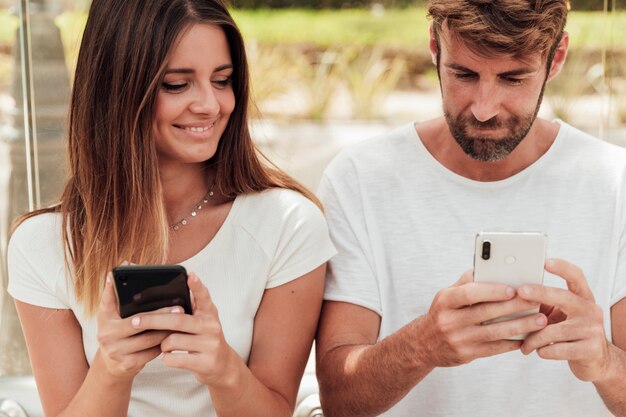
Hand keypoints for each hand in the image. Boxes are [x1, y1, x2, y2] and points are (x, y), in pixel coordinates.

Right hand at [97, 273, 173, 378]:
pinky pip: (152, 352)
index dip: (115, 287)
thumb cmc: (119, 332)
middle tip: (179, 308)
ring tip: (181, 321)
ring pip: (149, 338)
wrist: (112, 365)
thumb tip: (126, 263)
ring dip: (167, 329)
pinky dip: (164, 343)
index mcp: (103, 319)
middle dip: (161, 314)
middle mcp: (106, 335)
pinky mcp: (128, 364)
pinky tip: (175, 336)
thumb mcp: (113, 314)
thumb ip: (118, 294)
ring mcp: (116, 351)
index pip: (109, 300)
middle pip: (138, 321)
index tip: (126, 272)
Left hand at [131, 273, 236, 386]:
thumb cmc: (204, 339)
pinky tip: (169, 356)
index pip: (204, 296)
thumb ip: (189, 309)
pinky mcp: (205, 362)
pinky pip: (174, 358)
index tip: (189, 275)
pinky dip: (166, 357)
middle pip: (178, 320)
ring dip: (162, 344)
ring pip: (173, 340)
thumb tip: (162, 299)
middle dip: (153, 320)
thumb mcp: (202, 321)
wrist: (222, 366)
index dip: (197, 286)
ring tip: (164, 345)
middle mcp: (212, 326)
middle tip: (135, 321)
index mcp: (210, 313)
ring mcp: (210, 344)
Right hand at [420, 270, 547, 366]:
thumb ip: (467, 282)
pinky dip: (512, 342)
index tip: (514, 288)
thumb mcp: (447, 295)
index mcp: (445, 300)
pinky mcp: (466, 354)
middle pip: (485, 312)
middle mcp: (449, 320)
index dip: (492, 291)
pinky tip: (527, 337)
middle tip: (536, 301)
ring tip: (540, 320)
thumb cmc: (442, 313)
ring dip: (519, 326)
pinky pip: (493, 348)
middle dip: (514, 307)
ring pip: (493, 332)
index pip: (469, 293)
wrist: (423, 344)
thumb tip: (490, 267)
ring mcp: (458, 339)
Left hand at [518, 258, 609, 381]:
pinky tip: (539, 351)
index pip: (576, 277)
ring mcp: (592, 330)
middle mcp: (591, 310)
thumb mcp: (562, 315)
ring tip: (524, 344)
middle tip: (520, 291)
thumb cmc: (569, 333)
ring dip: (533, 338)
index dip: (562, 267)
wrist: (596, 361)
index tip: (545, 261)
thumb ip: (546, 304)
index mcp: (583, 298)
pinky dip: (543, 351)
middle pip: (563, 297)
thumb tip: (513, 294)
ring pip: (553, 330)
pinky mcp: (590, 350)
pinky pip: (556, 349)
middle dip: (539, 292)